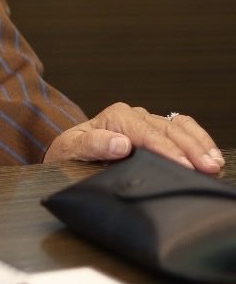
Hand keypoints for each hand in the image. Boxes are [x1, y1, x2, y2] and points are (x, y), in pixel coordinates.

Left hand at [43, 103, 223, 172]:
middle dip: (190, 149)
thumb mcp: (71, 148)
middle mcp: (135, 115)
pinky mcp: (155, 130)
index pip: (147, 134)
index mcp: (116, 117)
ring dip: (199, 144)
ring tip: (214, 163)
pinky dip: (197, 139)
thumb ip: (94, 144)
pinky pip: (181, 128)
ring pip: (179, 127)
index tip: (183, 166)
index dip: (167, 150)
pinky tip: (210, 153)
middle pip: (168, 130)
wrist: (69, 149)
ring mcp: (147, 121)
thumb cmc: (70, 150)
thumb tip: (121, 144)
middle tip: (208, 167)